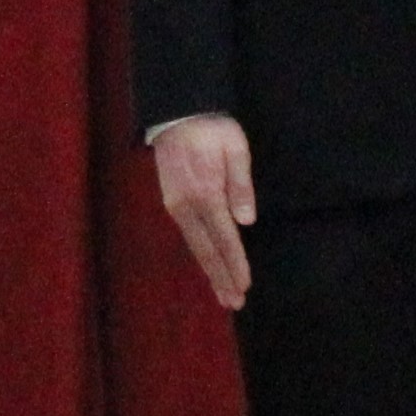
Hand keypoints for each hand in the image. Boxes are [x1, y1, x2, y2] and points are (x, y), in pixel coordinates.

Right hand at [152, 113, 255, 308]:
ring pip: (195, 246)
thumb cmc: (212, 129)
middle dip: (221, 277)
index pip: (224, 237)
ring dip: (210, 271)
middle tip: (233, 302)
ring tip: (222, 293)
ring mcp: (175, 205)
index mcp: (206, 193)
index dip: (235, 263)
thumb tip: (245, 220)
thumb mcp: (235, 148)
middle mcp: (186, 206)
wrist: (177, 114)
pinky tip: (208, 265)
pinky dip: (200, 255)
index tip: (244, 286)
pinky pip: (189, 236)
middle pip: (206, 249)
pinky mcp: (171, 202)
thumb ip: (240, 184)